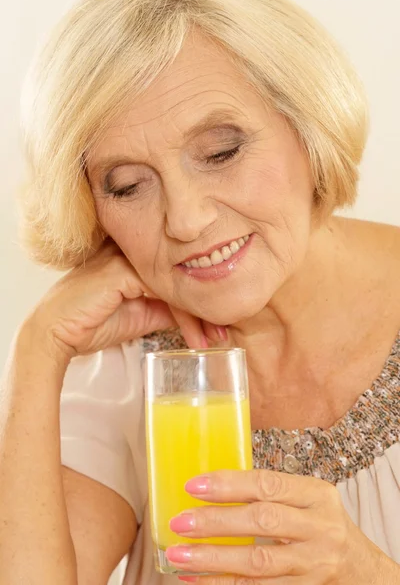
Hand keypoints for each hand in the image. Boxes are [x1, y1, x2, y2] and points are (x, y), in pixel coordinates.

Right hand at [23, 241, 225, 363]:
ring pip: (179, 284)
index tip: (218, 327)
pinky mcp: (123, 270)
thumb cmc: (92, 323)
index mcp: (138, 257)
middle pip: (184, 275)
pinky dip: (184, 317)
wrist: (57, 332)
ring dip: (200, 316)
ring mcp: (129, 257)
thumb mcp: (141, 315)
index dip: (200, 301)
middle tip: (224, 335)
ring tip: (215, 341)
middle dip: (207, 308)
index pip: (179, 274)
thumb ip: (167, 308)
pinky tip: (195, 337)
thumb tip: (197, 313)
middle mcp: (135, 251)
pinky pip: (166, 292)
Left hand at [167, 469, 389, 583]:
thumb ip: (270, 493)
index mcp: (316, 494)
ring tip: (179, 555)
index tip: (194, 486)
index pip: (267, 484)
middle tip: (180, 522)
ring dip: (213, 559)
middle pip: (261, 522)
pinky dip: (225, 583)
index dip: (229, 484)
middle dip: (215, 522)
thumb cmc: (320, 523)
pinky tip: (197, 578)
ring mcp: (314, 564)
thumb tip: (211, 488)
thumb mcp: (307, 498)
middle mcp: (319, 527)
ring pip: (257, 562)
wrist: (359, 567)